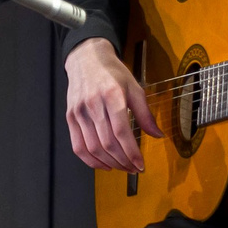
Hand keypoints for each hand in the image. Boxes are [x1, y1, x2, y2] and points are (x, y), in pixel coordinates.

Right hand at [65, 38, 160, 171]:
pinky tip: (103, 164)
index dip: (131, 152)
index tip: (140, 164)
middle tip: (133, 168)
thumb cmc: (112, 73)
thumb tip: (157, 135)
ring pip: (93, 148)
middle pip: (107, 143)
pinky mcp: (70, 117)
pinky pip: (78, 146)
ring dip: (109, 163)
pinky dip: (90, 160)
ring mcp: (79, 112)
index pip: (121, 132)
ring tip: (121, 167)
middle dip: (123, 161)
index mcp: (112, 95)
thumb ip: (145, 114)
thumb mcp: (134, 88)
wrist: (86, 59)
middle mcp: (93, 104)